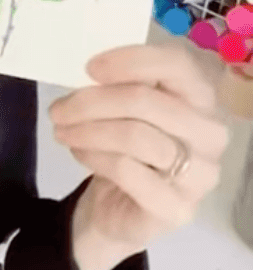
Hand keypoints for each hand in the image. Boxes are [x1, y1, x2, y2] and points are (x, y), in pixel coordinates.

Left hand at [47, 42, 227, 269]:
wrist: (119, 209)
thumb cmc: (127, 150)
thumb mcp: (125, 110)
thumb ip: (122, 86)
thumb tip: (94, 72)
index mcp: (203, 98)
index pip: (178, 65)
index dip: (133, 61)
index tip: (90, 68)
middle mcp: (211, 134)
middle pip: (147, 101)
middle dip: (92, 102)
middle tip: (57, 110)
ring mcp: (201, 175)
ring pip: (135, 136)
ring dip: (89, 130)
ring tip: (62, 131)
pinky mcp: (178, 208)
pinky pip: (128, 171)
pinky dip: (95, 157)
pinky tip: (79, 152)